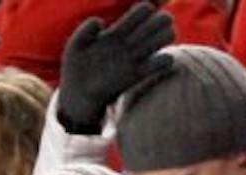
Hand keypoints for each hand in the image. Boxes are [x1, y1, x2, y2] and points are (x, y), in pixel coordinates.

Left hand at [56, 1, 173, 133]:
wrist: (78, 94)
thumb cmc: (77, 67)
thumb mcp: (76, 46)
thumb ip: (85, 30)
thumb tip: (100, 22)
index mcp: (118, 31)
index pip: (145, 9)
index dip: (145, 10)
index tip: (131, 22)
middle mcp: (132, 42)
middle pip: (163, 19)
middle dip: (160, 21)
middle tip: (142, 35)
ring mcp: (137, 57)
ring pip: (168, 36)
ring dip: (163, 38)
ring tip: (146, 49)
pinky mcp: (138, 75)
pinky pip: (165, 62)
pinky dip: (162, 60)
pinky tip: (146, 65)